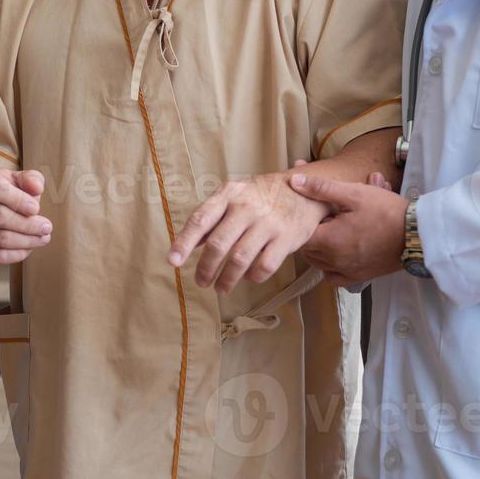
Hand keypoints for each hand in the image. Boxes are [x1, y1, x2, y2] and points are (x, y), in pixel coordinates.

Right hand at [0, 168, 52, 265]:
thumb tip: (36, 188)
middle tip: (47, 227)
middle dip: (27, 224)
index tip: (35, 208)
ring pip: (0, 239)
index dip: (17, 200)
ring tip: (43, 237)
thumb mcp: (20, 180)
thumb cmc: (10, 191)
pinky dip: (17, 254)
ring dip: (26, 240)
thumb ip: (31, 179)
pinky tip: (29, 247)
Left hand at [166, 170, 329, 292]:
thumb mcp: (233, 196)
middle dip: (205, 269)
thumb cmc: (261, 196)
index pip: (200, 219)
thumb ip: (210, 218)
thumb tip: (185, 244)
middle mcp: (246, 207)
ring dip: (227, 279)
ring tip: (220, 288)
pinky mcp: (287, 238)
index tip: (172, 261)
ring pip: (239, 259)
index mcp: (228, 195)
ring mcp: (268, 223)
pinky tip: (247, 278)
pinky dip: (252, 277)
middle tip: (201, 282)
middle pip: (218, 244)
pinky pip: (264, 266)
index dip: (183, 242)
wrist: (306, 191)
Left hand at [291, 173, 407, 287]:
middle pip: (307, 249)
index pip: (298, 235)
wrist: (418, 235)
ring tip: (330, 229)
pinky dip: (330, 266)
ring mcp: (346, 271)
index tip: (305, 209)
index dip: (299, 221)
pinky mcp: (359, 277)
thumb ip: (321, 188)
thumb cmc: (386, 212)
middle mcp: (333, 261)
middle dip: (310, 232)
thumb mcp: (353, 193)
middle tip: (320, 216)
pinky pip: (333, 276)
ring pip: (318, 262)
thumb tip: (294, 180)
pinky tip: (337, 251)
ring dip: (318, 247)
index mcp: (329, 241)